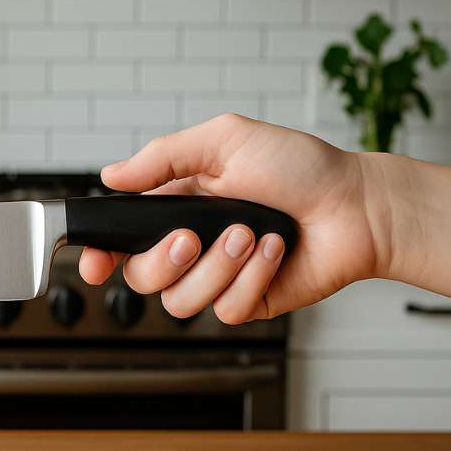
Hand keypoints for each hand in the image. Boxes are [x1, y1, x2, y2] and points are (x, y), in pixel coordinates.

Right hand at [79, 114, 388, 323]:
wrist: (355, 205)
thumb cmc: (298, 166)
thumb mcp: (225, 140)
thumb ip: (162, 157)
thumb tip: (110, 175)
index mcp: (175, 206)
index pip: (120, 239)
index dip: (99, 254)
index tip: (95, 264)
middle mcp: (191, 245)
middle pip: (141, 276)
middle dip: (164, 259)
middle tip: (194, 235)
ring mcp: (218, 276)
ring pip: (180, 300)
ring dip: (217, 267)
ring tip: (250, 235)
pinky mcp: (248, 301)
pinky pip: (226, 310)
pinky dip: (251, 278)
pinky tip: (274, 251)